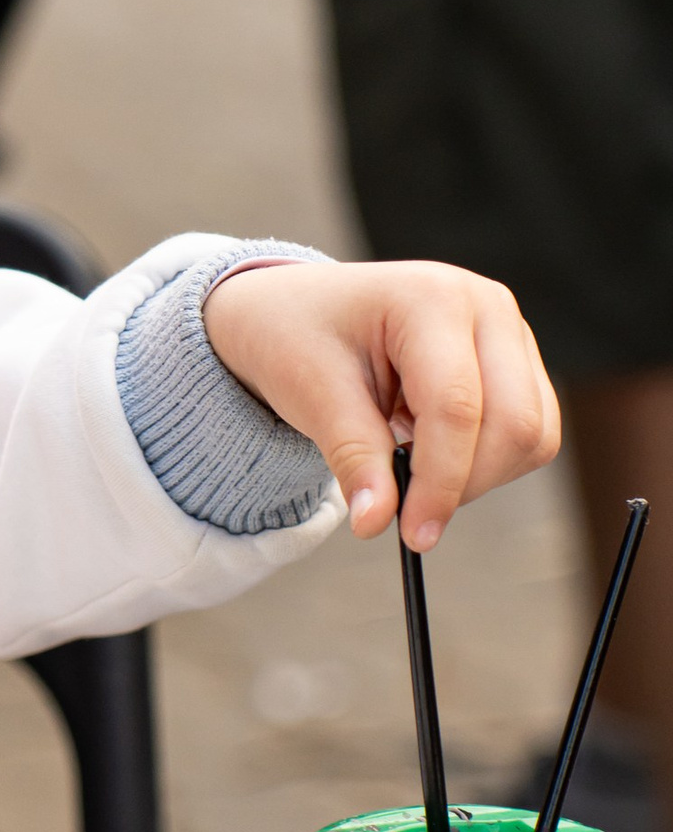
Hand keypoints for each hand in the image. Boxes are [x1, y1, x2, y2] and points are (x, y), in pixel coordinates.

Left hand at [200, 259, 559, 549]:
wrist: (297, 312)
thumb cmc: (297, 339)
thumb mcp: (310, 393)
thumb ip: (353, 457)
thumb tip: (376, 522)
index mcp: (430, 297)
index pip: (457, 406)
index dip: (440, 481)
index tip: (412, 535)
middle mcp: (486, 306)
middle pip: (515, 423)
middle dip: (464, 483)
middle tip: (406, 509)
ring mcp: (510, 332)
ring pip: (533, 435)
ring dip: (476, 474)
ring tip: (407, 458)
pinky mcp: (517, 363)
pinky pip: (530, 434)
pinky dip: (485, 461)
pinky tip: (429, 446)